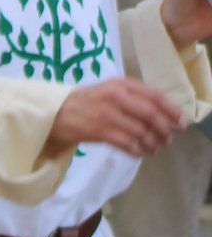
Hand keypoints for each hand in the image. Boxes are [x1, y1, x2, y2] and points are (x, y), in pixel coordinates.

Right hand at [45, 76, 184, 157]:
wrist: (54, 113)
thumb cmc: (86, 102)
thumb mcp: (109, 90)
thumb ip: (133, 97)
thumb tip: (163, 113)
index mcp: (120, 83)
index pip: (154, 96)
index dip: (172, 110)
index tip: (182, 122)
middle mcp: (115, 96)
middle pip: (151, 114)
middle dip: (164, 129)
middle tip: (168, 139)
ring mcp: (107, 113)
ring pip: (141, 131)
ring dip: (152, 143)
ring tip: (155, 149)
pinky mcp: (100, 131)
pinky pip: (128, 143)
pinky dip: (138, 150)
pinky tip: (140, 153)